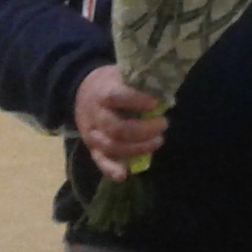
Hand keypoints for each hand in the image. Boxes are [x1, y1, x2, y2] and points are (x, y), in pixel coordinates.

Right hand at [73, 65, 163, 180]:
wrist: (82, 90)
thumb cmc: (114, 83)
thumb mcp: (125, 76)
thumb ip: (144, 87)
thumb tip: (169, 101)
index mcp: (104, 92)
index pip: (117, 97)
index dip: (137, 101)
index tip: (156, 104)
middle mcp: (95, 114)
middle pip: (117, 128)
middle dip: (144, 130)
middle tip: (163, 124)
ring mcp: (92, 133)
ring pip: (111, 146)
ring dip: (137, 148)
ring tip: (158, 141)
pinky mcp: (92, 147)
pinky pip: (99, 161)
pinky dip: (111, 169)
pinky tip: (124, 175)